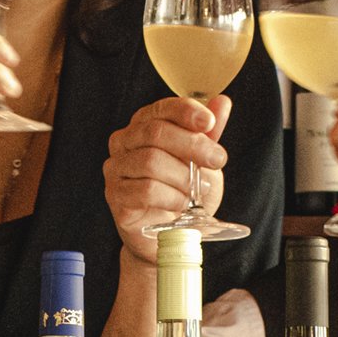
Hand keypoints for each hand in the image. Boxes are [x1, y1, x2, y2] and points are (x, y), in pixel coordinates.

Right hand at [104, 93, 231, 264]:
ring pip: (150, 162)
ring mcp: (116, 168)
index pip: (161, 109)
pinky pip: (145, 190)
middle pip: (155, 133)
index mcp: (144, 125)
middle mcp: (124, 141)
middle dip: (193, 146)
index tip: (209, 123)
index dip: (186, 112)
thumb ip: (208, 134)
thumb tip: (222, 102)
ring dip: (183, 177)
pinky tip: (182, 205)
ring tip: (198, 192)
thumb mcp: (201, 162)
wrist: (167, 233)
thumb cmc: (181, 192)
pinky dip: (171, 197)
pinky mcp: (115, 195)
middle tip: (217, 160)